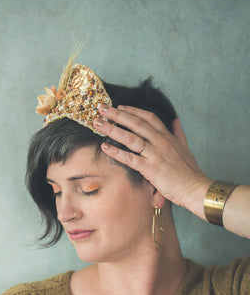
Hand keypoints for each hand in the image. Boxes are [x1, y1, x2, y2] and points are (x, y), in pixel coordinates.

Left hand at [93, 105, 211, 218]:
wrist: (196, 188)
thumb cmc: (190, 172)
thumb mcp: (186, 148)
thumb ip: (179, 134)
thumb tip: (176, 121)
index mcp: (168, 137)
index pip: (149, 118)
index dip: (133, 111)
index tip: (120, 106)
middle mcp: (160, 142)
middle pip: (136, 123)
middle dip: (118, 114)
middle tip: (102, 108)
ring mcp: (155, 154)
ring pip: (131, 138)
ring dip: (112, 129)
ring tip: (98, 123)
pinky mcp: (151, 168)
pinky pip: (130, 158)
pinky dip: (116, 152)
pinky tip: (105, 147)